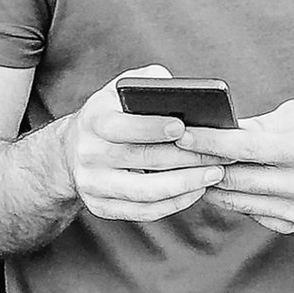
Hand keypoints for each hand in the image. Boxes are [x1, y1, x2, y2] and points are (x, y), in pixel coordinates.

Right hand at [67, 67, 227, 222]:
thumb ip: (145, 81)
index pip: (124, 126)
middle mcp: (89, 154)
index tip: (184, 127)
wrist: (73, 149)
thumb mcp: (119, 91)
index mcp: (93, 121)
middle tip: (220, 154)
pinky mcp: (100, 207)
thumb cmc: (111, 115)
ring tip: (215, 173)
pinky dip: (175, 203)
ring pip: (147, 191)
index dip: (154, 128)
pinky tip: (197, 190)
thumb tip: (175, 86)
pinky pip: (145, 211)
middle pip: (143, 160)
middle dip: (186, 157)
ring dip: (186, 184)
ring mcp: (92, 184)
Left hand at [180, 100, 293, 233]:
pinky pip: (246, 210)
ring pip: (235, 198)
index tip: (183, 134)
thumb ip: (261, 124)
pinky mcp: (290, 224)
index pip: (249, 148)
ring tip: (184, 166)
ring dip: (206, 183)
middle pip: (236, 178)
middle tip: (171, 150)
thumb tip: (220, 127)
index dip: (212, 142)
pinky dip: (226, 195)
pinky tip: (211, 182)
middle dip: (200, 163)